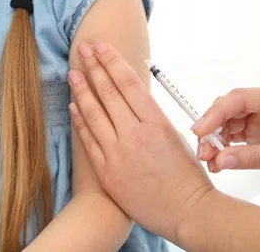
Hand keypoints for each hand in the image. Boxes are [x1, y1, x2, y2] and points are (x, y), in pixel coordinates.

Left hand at [68, 42, 214, 240]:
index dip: (111, 61)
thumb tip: (132, 100)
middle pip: (108, 93)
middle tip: (83, 49)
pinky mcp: (108, 172)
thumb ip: (151, 118)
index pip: (128, 83)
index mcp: (157, 122)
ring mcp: (119, 154)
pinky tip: (73, 106)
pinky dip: (80, 121)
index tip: (101, 47)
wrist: (185, 211)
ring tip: (73, 73)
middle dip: (93, 67)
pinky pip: (90, 141)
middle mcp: (135, 134)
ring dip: (81, 90)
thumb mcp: (175, 137)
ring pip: (94, 114)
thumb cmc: (186, 175)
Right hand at [194, 87, 259, 189]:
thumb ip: (252, 158)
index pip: (239, 99)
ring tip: (209, 160)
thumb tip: (219, 161)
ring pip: (229, 123)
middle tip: (202, 151)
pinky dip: (225, 148)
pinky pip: (235, 137)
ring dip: (216, 140)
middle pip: (229, 109)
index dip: (215, 114)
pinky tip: (218, 162)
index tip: (199, 131)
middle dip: (212, 128)